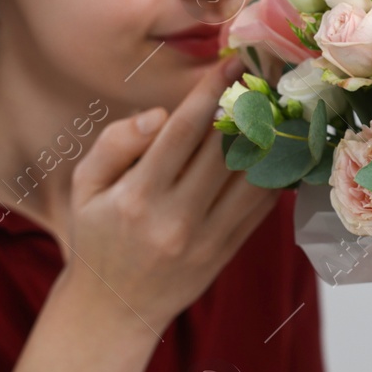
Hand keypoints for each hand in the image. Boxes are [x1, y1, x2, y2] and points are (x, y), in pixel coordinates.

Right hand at [65, 56, 277, 337]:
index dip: (210, 92)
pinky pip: (261, 206)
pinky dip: (277, 174)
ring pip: (251, 177)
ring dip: (271, 138)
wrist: (114, 308)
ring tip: (283, 103)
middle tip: (267, 72)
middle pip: (224, 150)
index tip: (231, 63)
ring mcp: (207, 238)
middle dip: (247, 107)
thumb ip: (116, 142)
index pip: (182, 132)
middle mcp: (176, 219)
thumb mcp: (86, 186)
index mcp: (137, 197)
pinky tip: (284, 145)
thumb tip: (160, 114)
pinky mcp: (227, 251)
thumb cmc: (98, 236)